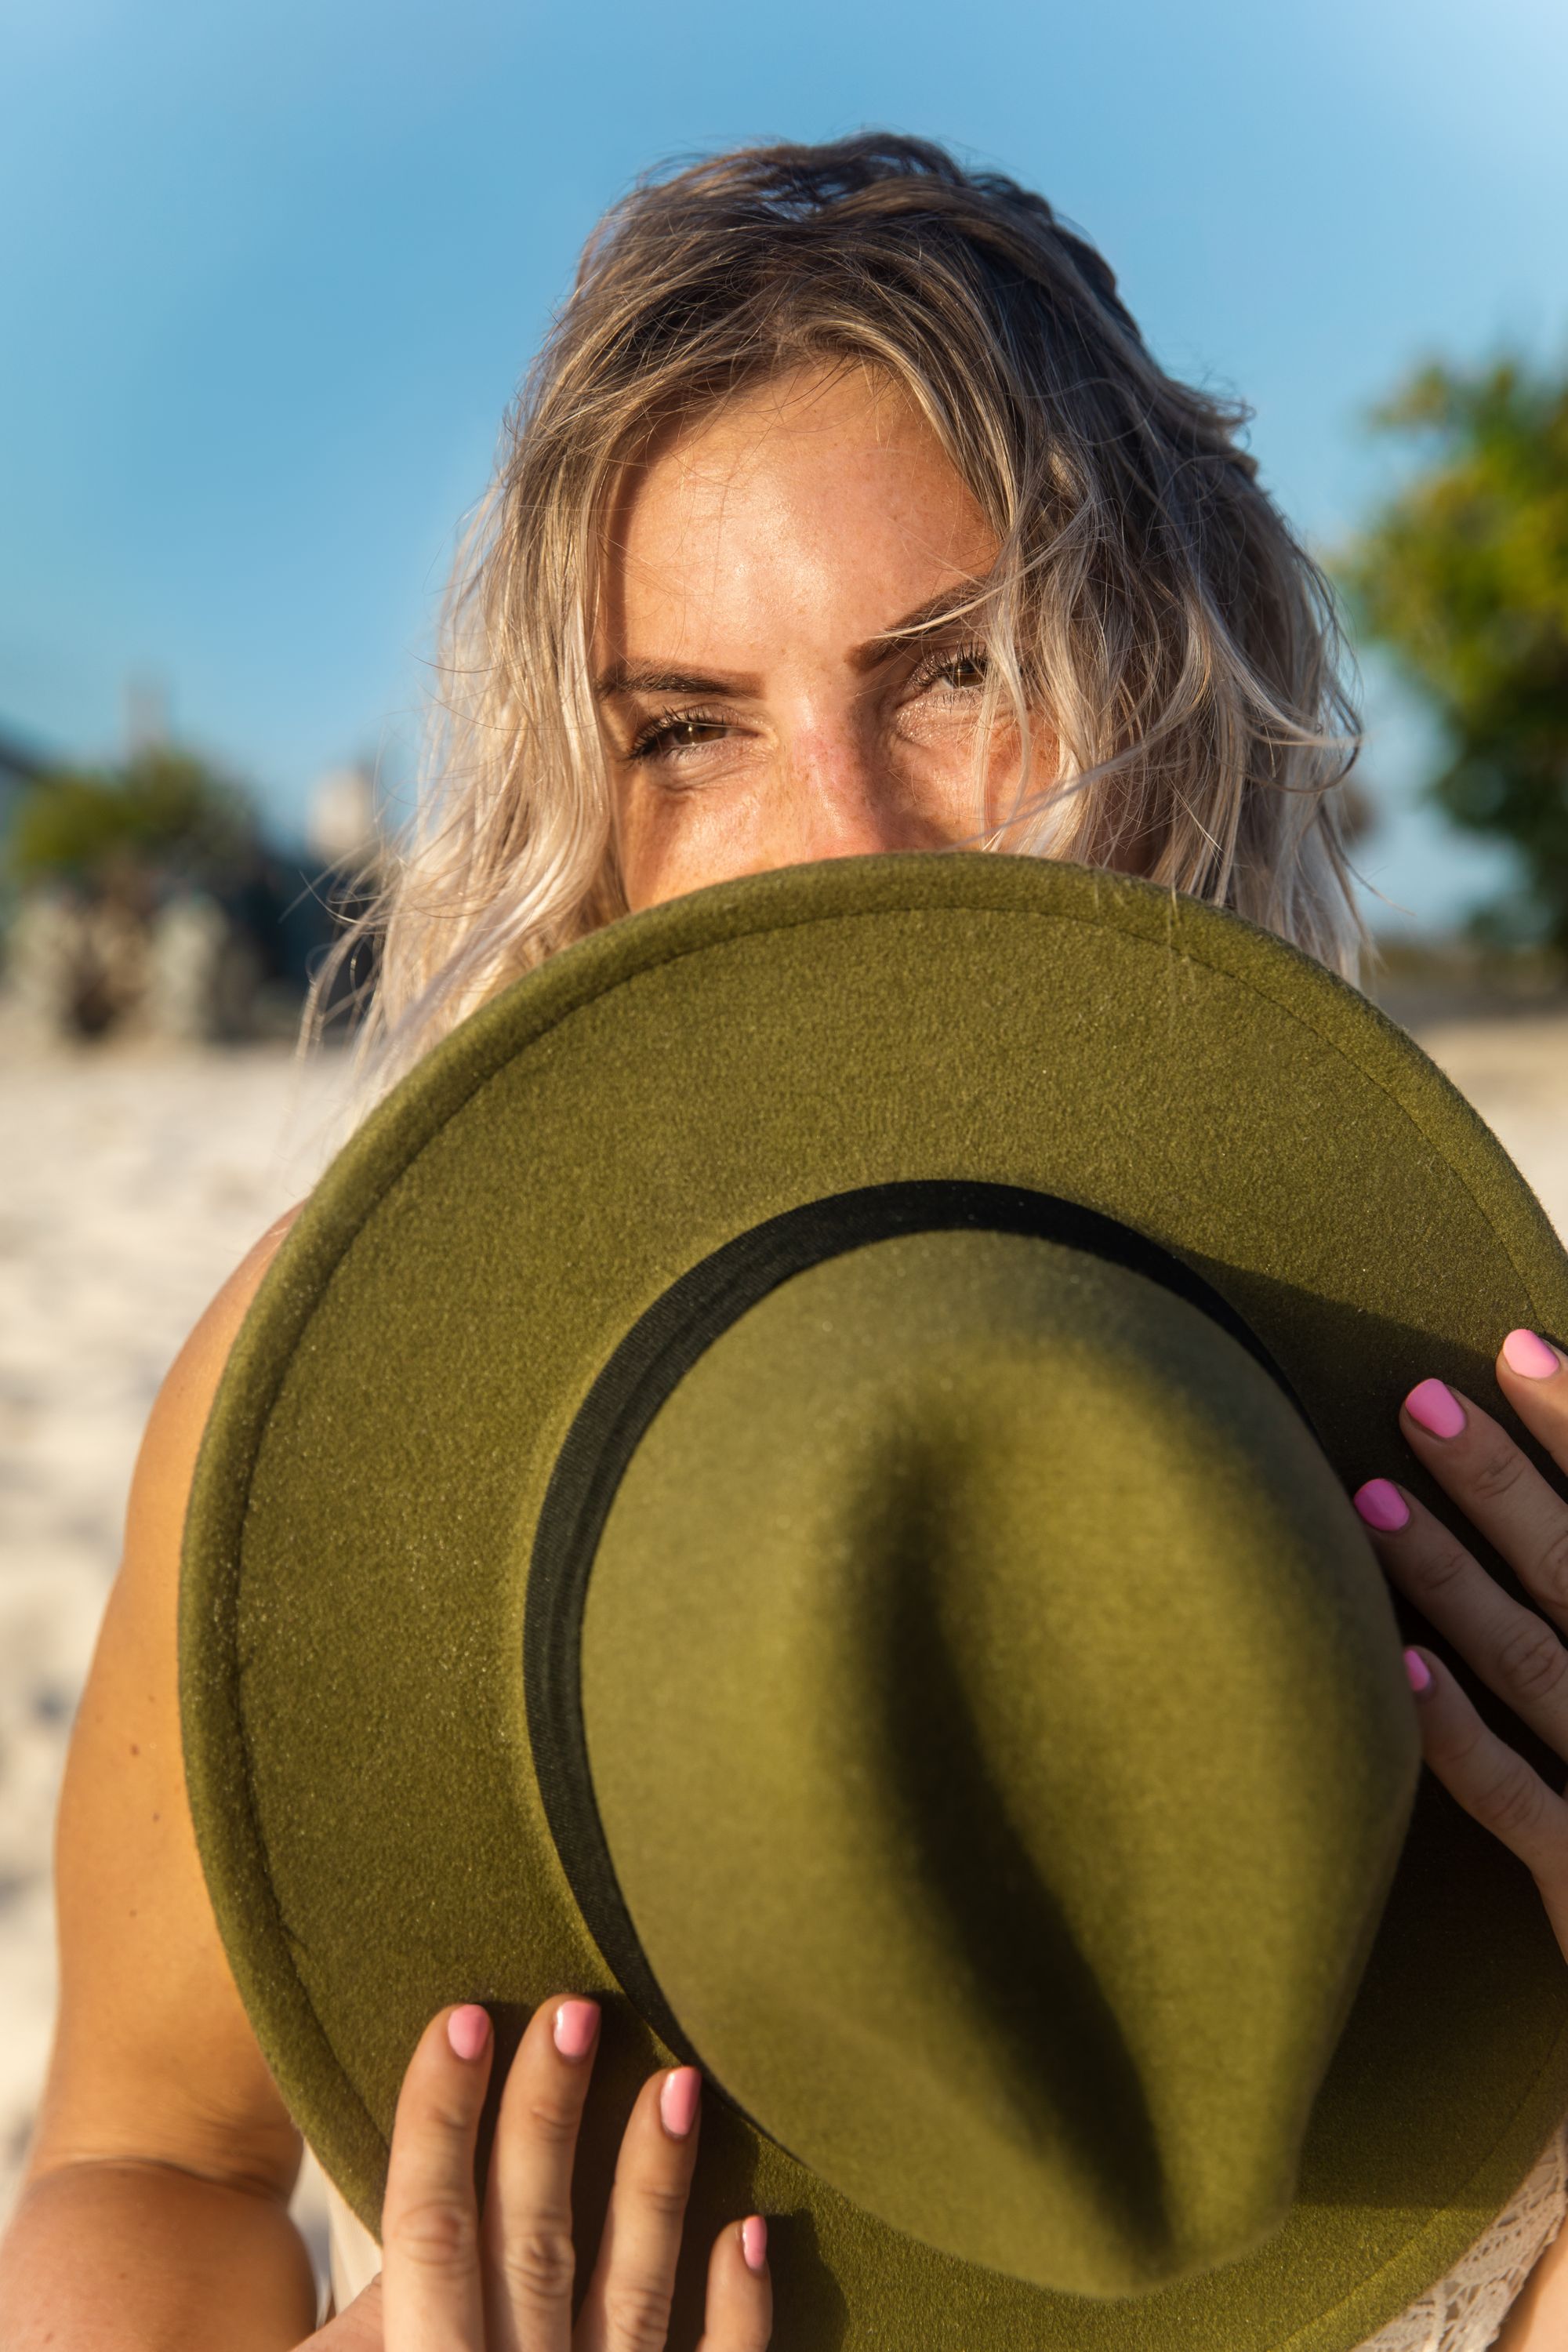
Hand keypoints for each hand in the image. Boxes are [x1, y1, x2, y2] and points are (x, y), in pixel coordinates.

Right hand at [301, 1995, 770, 2350]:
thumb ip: (363, 2333)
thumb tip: (427, 2205)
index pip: (426, 2233)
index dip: (439, 2121)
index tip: (465, 2014)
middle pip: (528, 2243)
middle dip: (547, 2121)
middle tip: (577, 2009)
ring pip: (631, 2297)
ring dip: (655, 2188)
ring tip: (678, 2082)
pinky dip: (740, 2313)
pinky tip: (754, 2231)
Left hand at [1353, 1327, 1567, 1959]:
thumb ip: (1563, 1615)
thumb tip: (1531, 1543)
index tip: (1516, 1342)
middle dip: (1506, 1480)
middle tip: (1417, 1395)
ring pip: (1540, 1668)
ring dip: (1452, 1579)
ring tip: (1369, 1495)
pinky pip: (1518, 1802)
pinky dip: (1455, 1731)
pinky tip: (1394, 1664)